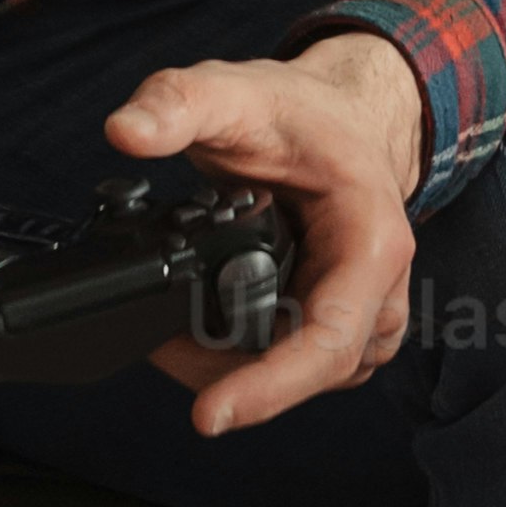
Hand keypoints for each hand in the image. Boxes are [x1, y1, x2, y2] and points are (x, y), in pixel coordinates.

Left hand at [103, 29, 428, 437]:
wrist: (341, 118)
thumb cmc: (304, 113)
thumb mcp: (237, 91)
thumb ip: (179, 103)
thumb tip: (126, 130)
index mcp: (373, 240)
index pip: (329, 337)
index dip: (271, 386)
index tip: (210, 416)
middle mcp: (379, 287)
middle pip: (311, 371)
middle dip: (231, 379)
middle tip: (156, 348)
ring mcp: (364, 311)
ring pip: (305, 376)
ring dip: (235, 372)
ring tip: (170, 338)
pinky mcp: (340, 322)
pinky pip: (298, 364)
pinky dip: (246, 362)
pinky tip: (199, 337)